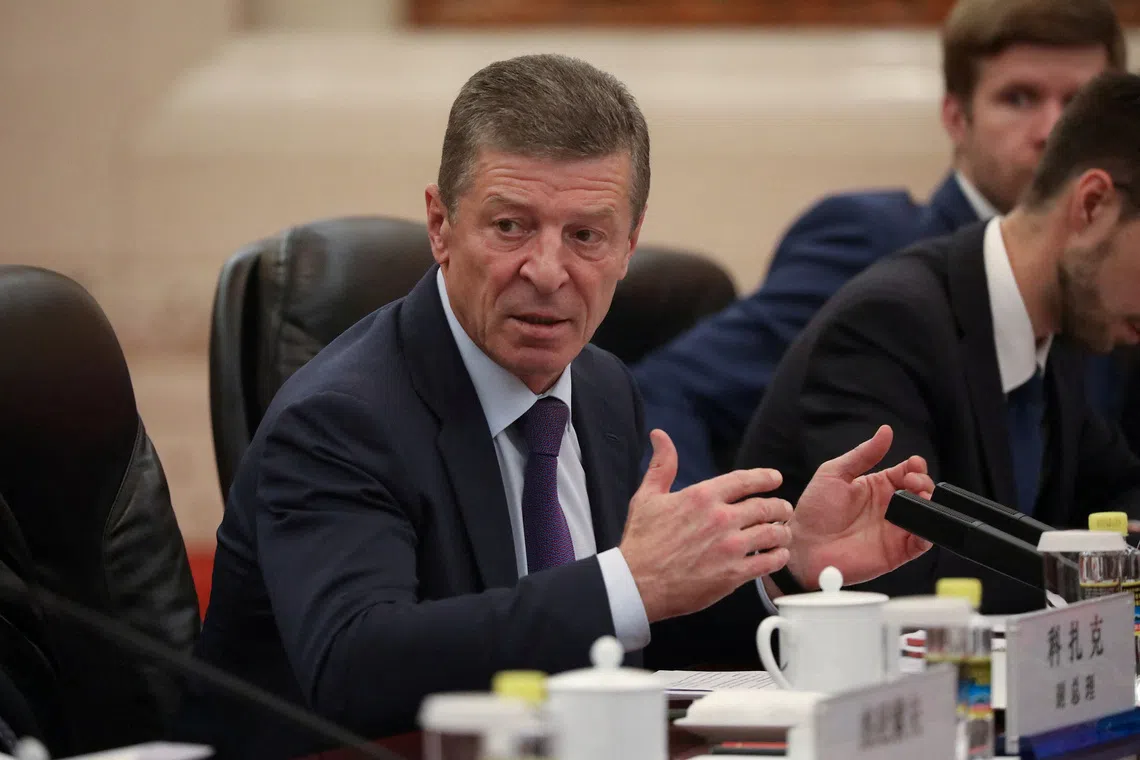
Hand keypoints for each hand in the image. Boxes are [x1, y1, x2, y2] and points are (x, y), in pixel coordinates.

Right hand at [621, 430, 792, 622]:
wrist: (637, 583)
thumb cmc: (641, 541)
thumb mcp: (647, 496)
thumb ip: (662, 465)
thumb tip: (660, 435)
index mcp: (702, 496)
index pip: (744, 480)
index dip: (765, 477)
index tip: (775, 479)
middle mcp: (720, 518)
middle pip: (765, 506)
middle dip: (780, 507)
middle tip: (784, 509)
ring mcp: (729, 547)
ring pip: (772, 533)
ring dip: (782, 532)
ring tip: (783, 533)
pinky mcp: (733, 574)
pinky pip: (768, 562)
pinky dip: (778, 557)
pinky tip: (777, 556)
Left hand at [784, 425, 932, 589]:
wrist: (802, 546)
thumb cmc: (814, 510)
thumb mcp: (835, 473)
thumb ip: (862, 454)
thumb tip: (886, 430)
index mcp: (877, 486)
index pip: (905, 472)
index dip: (914, 467)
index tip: (914, 463)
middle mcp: (889, 507)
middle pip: (920, 491)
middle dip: (923, 482)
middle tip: (912, 481)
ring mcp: (895, 530)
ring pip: (926, 515)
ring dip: (930, 504)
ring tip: (920, 496)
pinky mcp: (897, 552)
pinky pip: (922, 543)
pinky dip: (929, 532)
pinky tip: (922, 522)